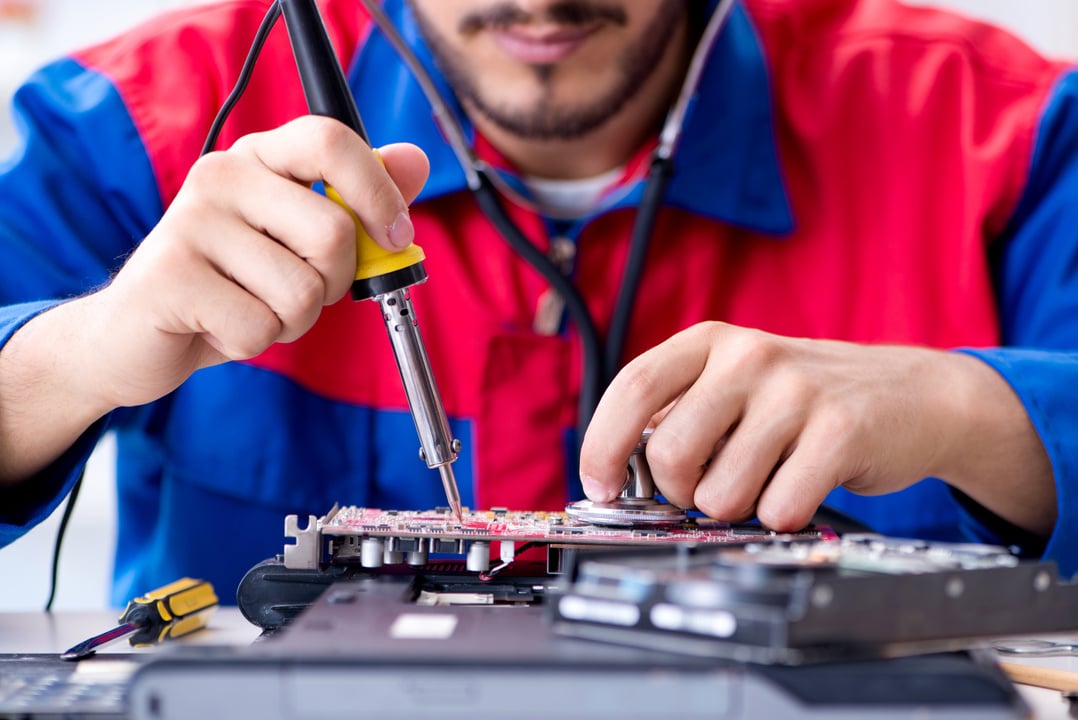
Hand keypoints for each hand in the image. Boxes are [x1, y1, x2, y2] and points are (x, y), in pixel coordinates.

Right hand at [85, 116, 428, 408]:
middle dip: (333, 282)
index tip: (396, 237)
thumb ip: (358, 201)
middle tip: (295, 289)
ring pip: (302, 291)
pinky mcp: (170, 276)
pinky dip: (252, 343)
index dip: (379, 192)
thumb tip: (415, 161)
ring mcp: (190, 222)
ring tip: (249, 307)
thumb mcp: (300, 241)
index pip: (332, 141)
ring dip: (291, 321)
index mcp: (260, 157)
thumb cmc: (232, 285)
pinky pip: (261, 328)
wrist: (135, 335)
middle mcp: (221, 175)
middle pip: (333, 232)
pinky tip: (218, 327)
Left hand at [579, 321, 1053, 533]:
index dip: (602, 446)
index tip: (601, 488)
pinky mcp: (841, 430)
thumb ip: (677, 416)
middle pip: (671, 453)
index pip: (632, 388)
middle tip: (706, 491)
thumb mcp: (732, 385)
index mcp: (709, 342)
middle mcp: (748, 356)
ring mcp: (796, 390)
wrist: (910, 394)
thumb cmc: (803, 399)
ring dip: (734, 508)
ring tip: (763, 481)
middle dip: (679, 493)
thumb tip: (618, 474)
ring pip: (720, 492)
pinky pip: (778, 508)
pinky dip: (780, 516)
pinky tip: (799, 488)